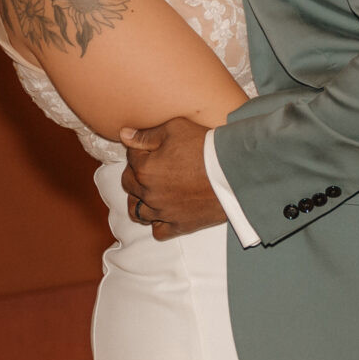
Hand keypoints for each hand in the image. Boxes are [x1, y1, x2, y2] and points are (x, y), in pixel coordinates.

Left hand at [118, 117, 224, 239]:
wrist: (234, 171)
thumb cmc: (205, 147)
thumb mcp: (175, 129)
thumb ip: (146, 134)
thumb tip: (124, 135)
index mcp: (145, 169)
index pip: (130, 158)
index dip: (141, 151)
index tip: (154, 149)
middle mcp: (149, 193)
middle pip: (129, 184)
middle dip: (137, 173)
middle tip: (155, 166)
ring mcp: (163, 212)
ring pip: (137, 211)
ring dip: (141, 200)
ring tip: (152, 191)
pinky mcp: (179, 225)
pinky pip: (158, 230)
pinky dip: (158, 222)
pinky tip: (165, 210)